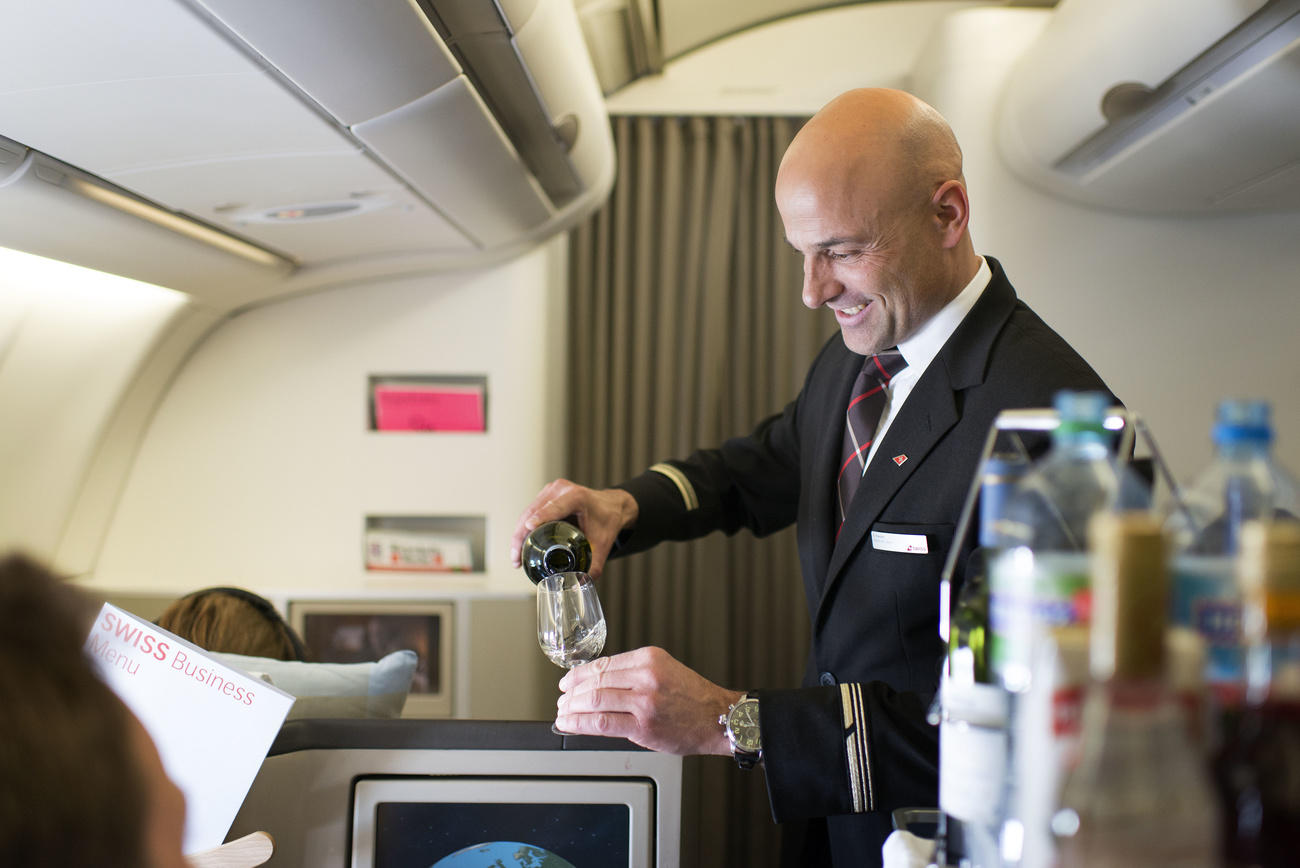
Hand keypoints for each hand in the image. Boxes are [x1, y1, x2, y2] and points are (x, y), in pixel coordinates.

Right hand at [509, 479, 638, 578]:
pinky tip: (520, 545)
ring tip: (516, 556)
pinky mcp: (546, 496)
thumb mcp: (603, 543)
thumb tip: (581, 583)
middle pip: (534, 511)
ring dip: (519, 533)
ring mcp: (551, 491)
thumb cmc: (607, 520)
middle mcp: (561, 489)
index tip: (528, 527)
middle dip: (521, 535)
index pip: (555, 507)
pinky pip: (530, 511)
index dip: (540, 517)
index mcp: (577, 497)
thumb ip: (595, 564)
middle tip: (517, 558)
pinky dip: (523, 527)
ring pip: (528, 512)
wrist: (611, 507)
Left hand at [554, 646, 741, 755]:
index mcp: (650, 658)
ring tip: (562, 712)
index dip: (579, 674)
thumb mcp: (664, 671)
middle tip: (561, 698)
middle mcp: (646, 676)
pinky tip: (570, 724)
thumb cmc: (693, 698)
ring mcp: (645, 701)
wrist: (719, 718)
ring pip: (595, 701)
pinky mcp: (644, 726)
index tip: (567, 680)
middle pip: (596, 681)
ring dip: (572, 708)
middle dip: (572, 691)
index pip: (603, 663)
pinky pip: (602, 723)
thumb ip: (633, 674)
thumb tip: (597, 684)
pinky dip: (580, 723)